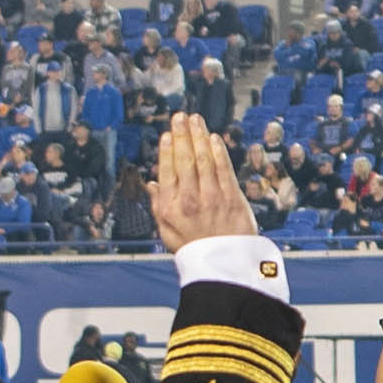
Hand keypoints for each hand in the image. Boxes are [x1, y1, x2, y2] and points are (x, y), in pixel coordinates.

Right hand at [147, 113, 253, 248]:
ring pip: (204, 159)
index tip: (168, 134)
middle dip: (183, 134)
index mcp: (170, 208)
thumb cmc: (194, 248)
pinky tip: (214, 138)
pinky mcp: (232, 198)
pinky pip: (224, 168)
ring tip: (196, 120)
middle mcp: (189, 200)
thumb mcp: (167, 233)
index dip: (168, 150)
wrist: (225, 266)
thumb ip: (158, 206)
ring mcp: (212, 198)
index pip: (167, 171)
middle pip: (185, 160)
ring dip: (200, 136)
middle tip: (180, 117)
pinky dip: (218, 151)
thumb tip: (150, 183)